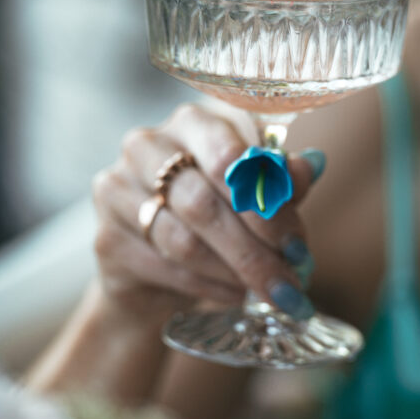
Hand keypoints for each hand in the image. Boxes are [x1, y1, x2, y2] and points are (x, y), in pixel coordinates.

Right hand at [92, 103, 322, 320]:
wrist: (159, 265)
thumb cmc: (215, 217)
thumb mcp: (254, 195)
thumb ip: (279, 180)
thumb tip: (313, 165)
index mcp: (191, 123)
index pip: (229, 156)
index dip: (266, 204)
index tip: (297, 245)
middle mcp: (146, 145)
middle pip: (203, 202)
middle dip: (255, 250)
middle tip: (290, 283)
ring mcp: (117, 189)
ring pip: (183, 240)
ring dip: (234, 273)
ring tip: (266, 292)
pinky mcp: (106, 237)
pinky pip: (163, 267)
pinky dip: (207, 287)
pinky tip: (234, 295)